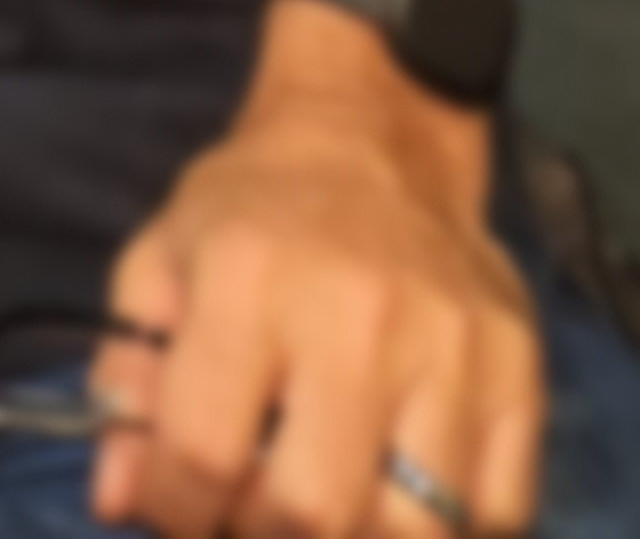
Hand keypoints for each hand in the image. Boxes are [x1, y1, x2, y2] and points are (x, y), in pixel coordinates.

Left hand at [91, 6, 541, 538]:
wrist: (374, 140)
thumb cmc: (253, 213)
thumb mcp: (161, 265)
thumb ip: (127, 383)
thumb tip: (116, 501)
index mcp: (249, 279)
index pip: (205, 454)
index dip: (178, 511)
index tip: (180, 508)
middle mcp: (358, 316)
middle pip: (315, 514)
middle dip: (267, 538)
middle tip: (255, 514)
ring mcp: (453, 350)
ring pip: (418, 533)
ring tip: (328, 511)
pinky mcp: (523, 375)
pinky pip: (498, 514)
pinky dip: (448, 531)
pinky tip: (401, 495)